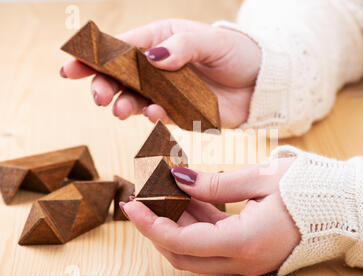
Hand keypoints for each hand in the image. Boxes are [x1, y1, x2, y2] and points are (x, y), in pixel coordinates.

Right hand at [60, 19, 261, 127]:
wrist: (260, 82)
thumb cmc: (235, 53)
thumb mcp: (210, 42)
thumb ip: (182, 47)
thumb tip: (152, 58)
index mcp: (160, 42)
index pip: (120, 49)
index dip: (94, 58)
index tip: (71, 69)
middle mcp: (158, 68)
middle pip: (122, 77)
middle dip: (105, 86)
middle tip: (100, 97)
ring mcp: (167, 92)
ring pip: (136, 99)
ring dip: (126, 104)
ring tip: (122, 109)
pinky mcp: (180, 112)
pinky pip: (161, 115)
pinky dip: (154, 115)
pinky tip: (153, 114)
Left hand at [121, 158, 300, 275]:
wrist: (346, 207)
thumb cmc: (310, 189)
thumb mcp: (260, 178)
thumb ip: (214, 184)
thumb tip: (179, 180)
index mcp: (245, 241)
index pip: (183, 243)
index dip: (152, 225)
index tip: (132, 206)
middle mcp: (244, 260)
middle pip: (183, 255)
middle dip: (157, 229)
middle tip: (141, 201)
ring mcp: (248, 260)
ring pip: (197, 252)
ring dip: (176, 226)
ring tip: (164, 193)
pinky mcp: (251, 253)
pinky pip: (214, 244)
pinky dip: (197, 225)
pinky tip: (189, 200)